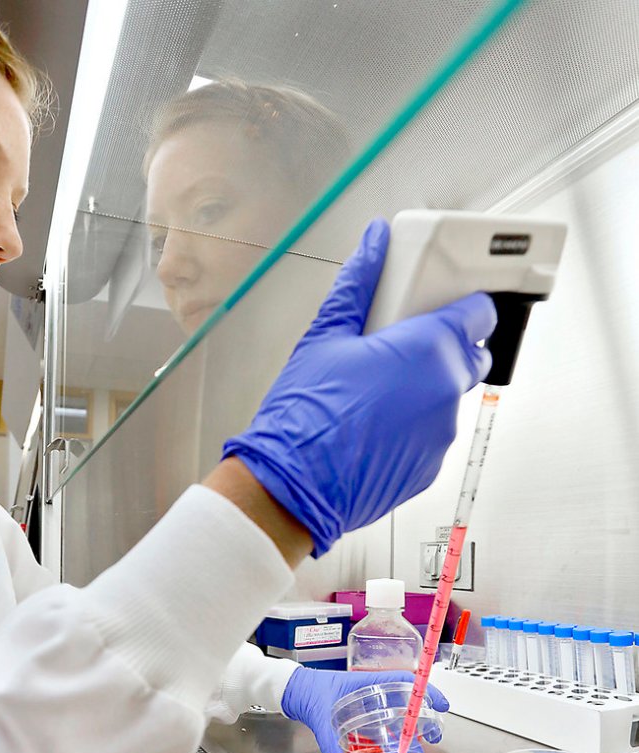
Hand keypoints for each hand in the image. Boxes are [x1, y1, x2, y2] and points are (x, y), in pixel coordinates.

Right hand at [222, 219, 495, 555]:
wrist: (292, 488)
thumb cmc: (305, 418)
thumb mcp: (325, 336)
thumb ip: (358, 284)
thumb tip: (374, 245)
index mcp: (428, 349)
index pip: (480, 311)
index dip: (463, 302)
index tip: (443, 301)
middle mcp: (445, 392)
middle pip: (470, 354)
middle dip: (444, 345)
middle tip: (400, 345)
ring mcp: (441, 433)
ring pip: (447, 396)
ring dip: (424, 388)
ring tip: (373, 394)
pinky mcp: (430, 466)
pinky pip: (431, 433)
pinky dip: (412, 425)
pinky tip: (372, 426)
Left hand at [281, 667, 448, 752]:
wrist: (292, 690)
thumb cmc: (307, 691)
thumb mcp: (319, 715)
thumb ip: (328, 741)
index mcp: (366, 683)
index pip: (403, 682)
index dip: (425, 692)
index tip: (441, 705)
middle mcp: (369, 693)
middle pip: (403, 703)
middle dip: (421, 720)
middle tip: (433, 737)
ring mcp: (364, 705)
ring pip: (393, 718)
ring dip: (406, 734)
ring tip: (416, 752)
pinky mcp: (356, 716)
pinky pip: (378, 727)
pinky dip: (389, 737)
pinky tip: (395, 751)